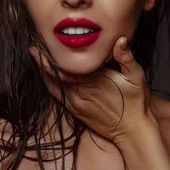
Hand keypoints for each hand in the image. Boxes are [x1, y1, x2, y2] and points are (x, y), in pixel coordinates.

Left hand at [28, 37, 155, 143]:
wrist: (132, 130)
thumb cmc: (136, 102)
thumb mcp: (136, 76)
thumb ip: (126, 57)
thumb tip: (120, 40)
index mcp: (95, 81)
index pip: (69, 67)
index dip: (54, 56)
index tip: (46, 43)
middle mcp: (83, 93)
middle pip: (57, 76)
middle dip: (43, 62)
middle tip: (33, 48)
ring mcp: (78, 104)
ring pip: (54, 87)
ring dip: (44, 74)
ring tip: (35, 59)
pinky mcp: (77, 112)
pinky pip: (58, 98)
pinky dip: (50, 86)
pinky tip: (46, 79)